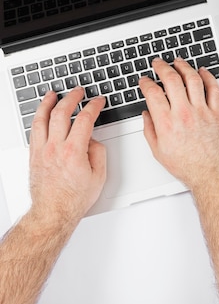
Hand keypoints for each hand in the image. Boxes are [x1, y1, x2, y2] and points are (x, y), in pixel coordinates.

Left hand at [28, 87, 106, 222]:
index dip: (93, 106)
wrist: (53, 212)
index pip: (85, 120)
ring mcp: (41, 150)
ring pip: (42, 118)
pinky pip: (34, 130)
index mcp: (74, 151)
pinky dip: (39, 118)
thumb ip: (98, 153)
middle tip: (78, 91)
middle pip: (61, 113)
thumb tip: (93, 141)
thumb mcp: (99, 176)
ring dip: (48, 103)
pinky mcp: (33, 155)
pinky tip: (42, 114)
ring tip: (52, 94)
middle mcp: (55, 148)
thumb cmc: (74, 199)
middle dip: (71, 98)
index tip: (98, 101)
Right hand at [139, 58, 218, 190]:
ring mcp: (201, 112)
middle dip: (162, 67)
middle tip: (159, 64)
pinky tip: (203, 72)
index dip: (146, 82)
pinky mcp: (216, 114)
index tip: (144, 80)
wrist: (210, 174)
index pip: (153, 93)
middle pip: (172, 80)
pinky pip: (213, 90)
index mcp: (166, 123)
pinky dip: (208, 77)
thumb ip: (150, 130)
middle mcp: (184, 114)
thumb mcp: (158, 151)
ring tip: (179, 62)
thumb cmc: (187, 165)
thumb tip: (147, 115)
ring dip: (184, 67)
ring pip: (193, 80)